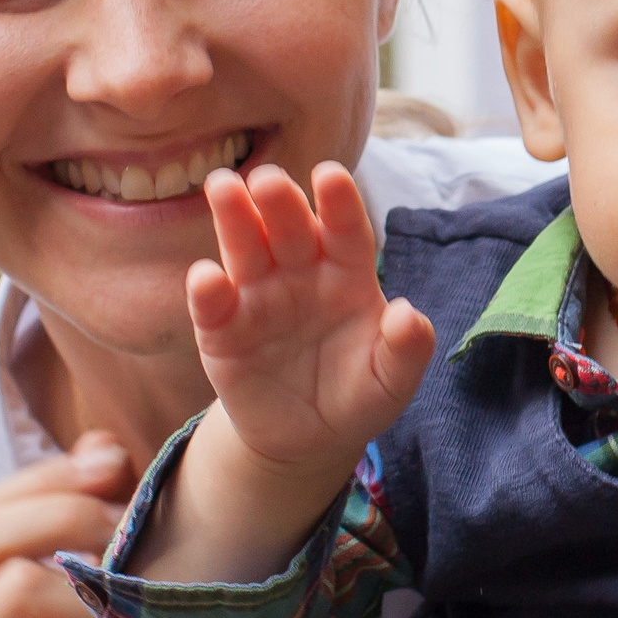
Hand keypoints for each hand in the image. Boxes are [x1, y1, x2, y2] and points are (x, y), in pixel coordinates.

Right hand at [187, 161, 434, 477]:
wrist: (308, 440)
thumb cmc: (356, 396)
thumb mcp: (390, 381)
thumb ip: (407, 349)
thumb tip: (410, 315)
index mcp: (346, 274)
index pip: (345, 232)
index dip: (339, 203)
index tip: (330, 176)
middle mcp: (299, 273)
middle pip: (289, 228)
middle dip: (279, 200)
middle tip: (267, 179)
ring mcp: (258, 298)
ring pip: (244, 248)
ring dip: (233, 218)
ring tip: (223, 188)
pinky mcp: (222, 330)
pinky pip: (213, 305)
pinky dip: (207, 289)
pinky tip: (207, 277)